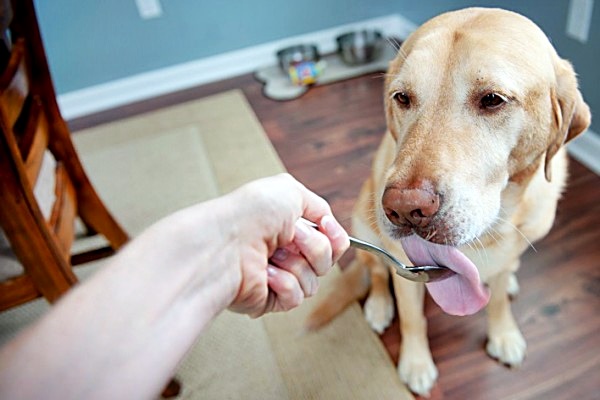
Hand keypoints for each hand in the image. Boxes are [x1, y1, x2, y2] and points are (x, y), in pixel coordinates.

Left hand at [222, 174, 348, 316]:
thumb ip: (319, 206)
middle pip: (327, 261)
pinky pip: (296, 298)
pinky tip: (265, 273)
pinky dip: (284, 283)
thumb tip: (329, 224)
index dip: (335, 237)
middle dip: (313, 247)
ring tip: (270, 255)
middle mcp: (284, 252)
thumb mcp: (290, 191)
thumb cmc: (249, 214)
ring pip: (314, 281)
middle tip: (289, 237)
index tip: (326, 227)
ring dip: (296, 264)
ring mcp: (278, 277)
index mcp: (289, 228)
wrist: (224, 243)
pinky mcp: (271, 299)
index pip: (331, 241)